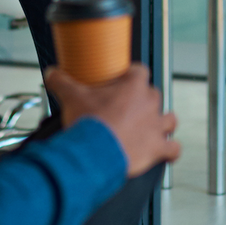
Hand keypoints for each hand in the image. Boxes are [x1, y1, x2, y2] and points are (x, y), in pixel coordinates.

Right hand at [46, 64, 179, 177]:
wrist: (95, 153)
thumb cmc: (89, 123)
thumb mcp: (71, 96)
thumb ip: (61, 81)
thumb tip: (52, 73)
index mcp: (133, 87)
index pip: (140, 71)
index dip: (132, 75)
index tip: (123, 80)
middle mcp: (149, 104)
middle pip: (154, 95)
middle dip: (143, 100)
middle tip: (127, 107)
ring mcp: (156, 127)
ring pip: (170, 120)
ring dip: (162, 122)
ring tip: (150, 126)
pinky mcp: (157, 148)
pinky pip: (173, 148)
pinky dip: (170, 150)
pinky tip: (165, 151)